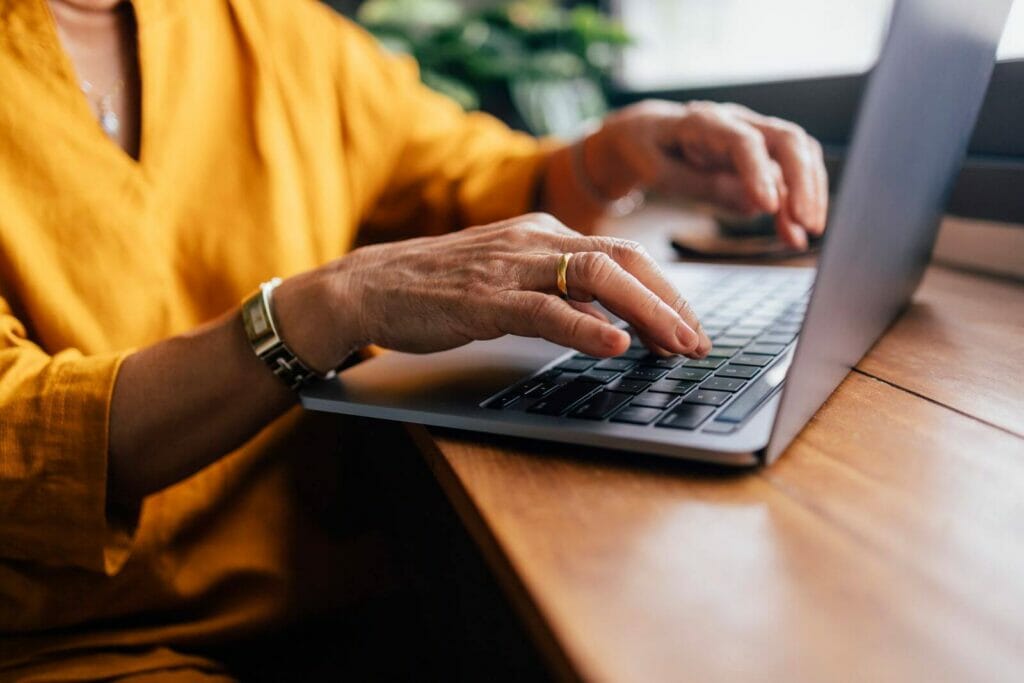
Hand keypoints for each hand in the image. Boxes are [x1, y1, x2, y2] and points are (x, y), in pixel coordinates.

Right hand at [274, 214, 712, 370]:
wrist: (372, 285)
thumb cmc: (441, 287)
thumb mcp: (510, 281)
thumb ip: (558, 295)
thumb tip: (611, 323)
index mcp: (544, 233)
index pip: (623, 254)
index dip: (666, 290)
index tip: (691, 324)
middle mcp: (534, 241)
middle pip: (624, 259)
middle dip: (670, 301)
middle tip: (699, 340)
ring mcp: (510, 266)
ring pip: (596, 278)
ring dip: (646, 312)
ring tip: (677, 344)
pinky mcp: (485, 299)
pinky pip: (545, 309)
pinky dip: (585, 327)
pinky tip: (615, 345)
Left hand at [585, 100, 828, 248]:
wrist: (646, 136)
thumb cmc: (649, 152)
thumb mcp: (659, 173)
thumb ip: (702, 185)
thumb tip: (753, 204)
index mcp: (704, 122)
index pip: (743, 141)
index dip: (759, 173)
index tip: (770, 208)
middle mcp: (737, 121)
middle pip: (786, 140)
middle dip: (802, 183)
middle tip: (806, 224)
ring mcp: (754, 135)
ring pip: (798, 155)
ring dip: (808, 194)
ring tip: (805, 234)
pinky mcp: (761, 155)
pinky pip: (789, 174)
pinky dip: (796, 203)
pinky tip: (794, 234)